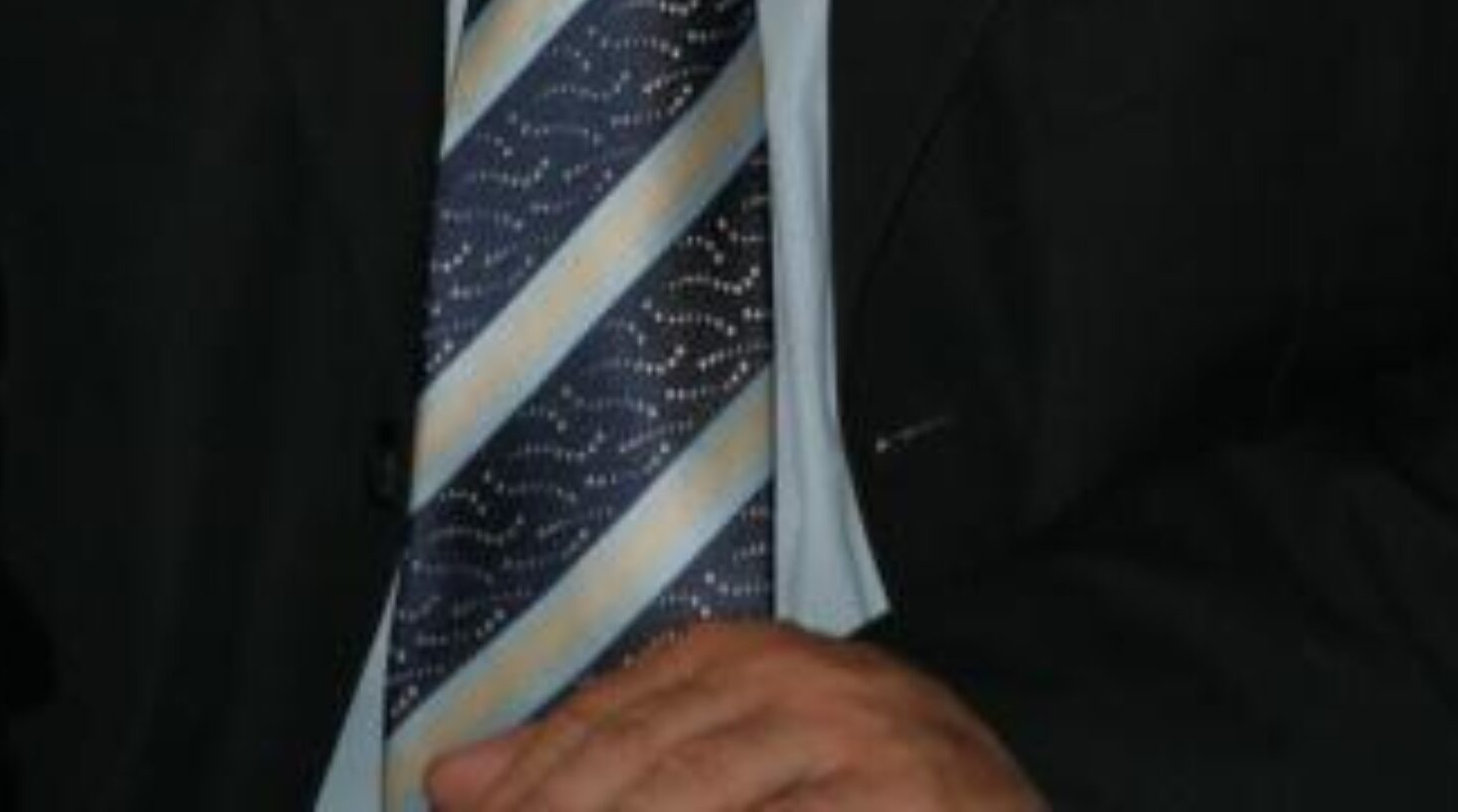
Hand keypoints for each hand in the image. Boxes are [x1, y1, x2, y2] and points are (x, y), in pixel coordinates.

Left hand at [427, 621, 1045, 810]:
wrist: (1004, 794)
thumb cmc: (854, 780)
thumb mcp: (727, 746)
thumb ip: (596, 756)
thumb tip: (452, 780)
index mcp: (734, 659)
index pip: (598, 727)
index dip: (528, 791)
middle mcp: (791, 686)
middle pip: (642, 773)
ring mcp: (852, 747)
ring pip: (699, 801)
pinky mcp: (898, 802)